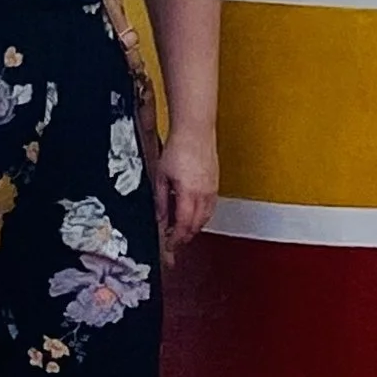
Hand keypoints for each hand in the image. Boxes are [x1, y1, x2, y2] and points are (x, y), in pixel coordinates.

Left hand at [153, 129, 216, 260]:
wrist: (195, 131)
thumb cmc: (179, 148)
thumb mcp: (161, 176)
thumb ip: (160, 200)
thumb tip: (160, 216)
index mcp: (189, 194)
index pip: (183, 226)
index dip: (176, 239)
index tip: (170, 245)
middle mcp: (204, 195)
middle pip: (196, 225)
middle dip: (185, 236)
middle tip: (174, 240)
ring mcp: (212, 189)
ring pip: (206, 218)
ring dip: (194, 227)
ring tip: (183, 229)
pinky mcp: (215, 183)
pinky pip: (211, 207)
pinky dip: (203, 216)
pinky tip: (195, 214)